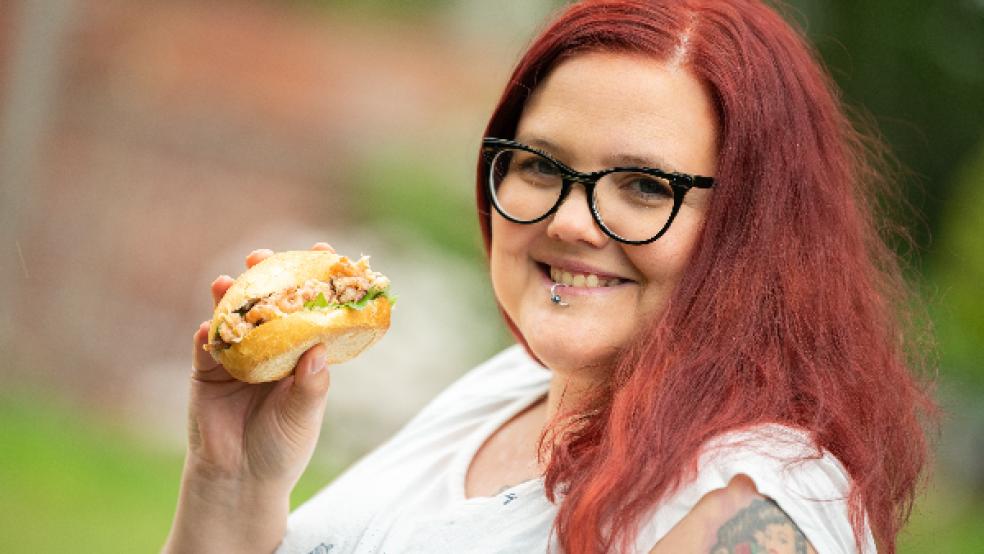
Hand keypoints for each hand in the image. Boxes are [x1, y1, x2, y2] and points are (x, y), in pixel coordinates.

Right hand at [187, 242, 335, 488]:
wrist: (241, 479)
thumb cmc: (282, 447)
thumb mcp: (304, 415)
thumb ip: (311, 385)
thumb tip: (318, 348)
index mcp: (300, 354)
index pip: (309, 311)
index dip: (314, 282)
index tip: (320, 250)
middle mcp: (269, 349)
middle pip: (267, 304)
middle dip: (264, 276)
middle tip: (262, 256)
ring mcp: (237, 357)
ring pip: (233, 318)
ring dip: (229, 297)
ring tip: (227, 280)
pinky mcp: (207, 372)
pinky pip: (206, 347)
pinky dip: (207, 334)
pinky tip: (209, 326)